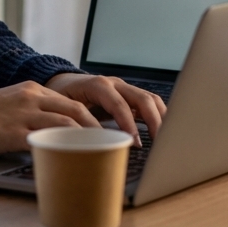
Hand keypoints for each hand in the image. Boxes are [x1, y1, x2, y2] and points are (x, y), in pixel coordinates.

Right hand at [0, 81, 100, 154]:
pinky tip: (71, 158)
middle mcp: (31, 98)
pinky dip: (62, 148)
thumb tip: (60, 129)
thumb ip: (36, 110)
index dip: (93, 117)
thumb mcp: (13, 103)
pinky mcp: (14, 133)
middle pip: (75, 110)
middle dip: (98, 128)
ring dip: (86, 139)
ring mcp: (23, 115)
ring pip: (65, 124)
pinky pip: (45, 140)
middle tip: (111, 143)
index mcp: (32, 89)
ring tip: (98, 152)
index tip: (106, 131)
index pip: (71, 101)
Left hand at [44, 73, 166, 145]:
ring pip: (150, 99)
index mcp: (97, 85)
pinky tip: (161, 132)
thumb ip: (77, 123)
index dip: (128, 123)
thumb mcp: (64, 109)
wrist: (62, 83)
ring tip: (165, 140)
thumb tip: (90, 143)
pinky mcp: (129, 96)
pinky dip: (158, 116)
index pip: (118, 103)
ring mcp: (124, 88)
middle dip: (153, 121)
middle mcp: (114, 84)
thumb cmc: (61, 97)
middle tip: (159, 143)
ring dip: (160, 118)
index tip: (135, 142)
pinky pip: (149, 103)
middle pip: (142, 98)